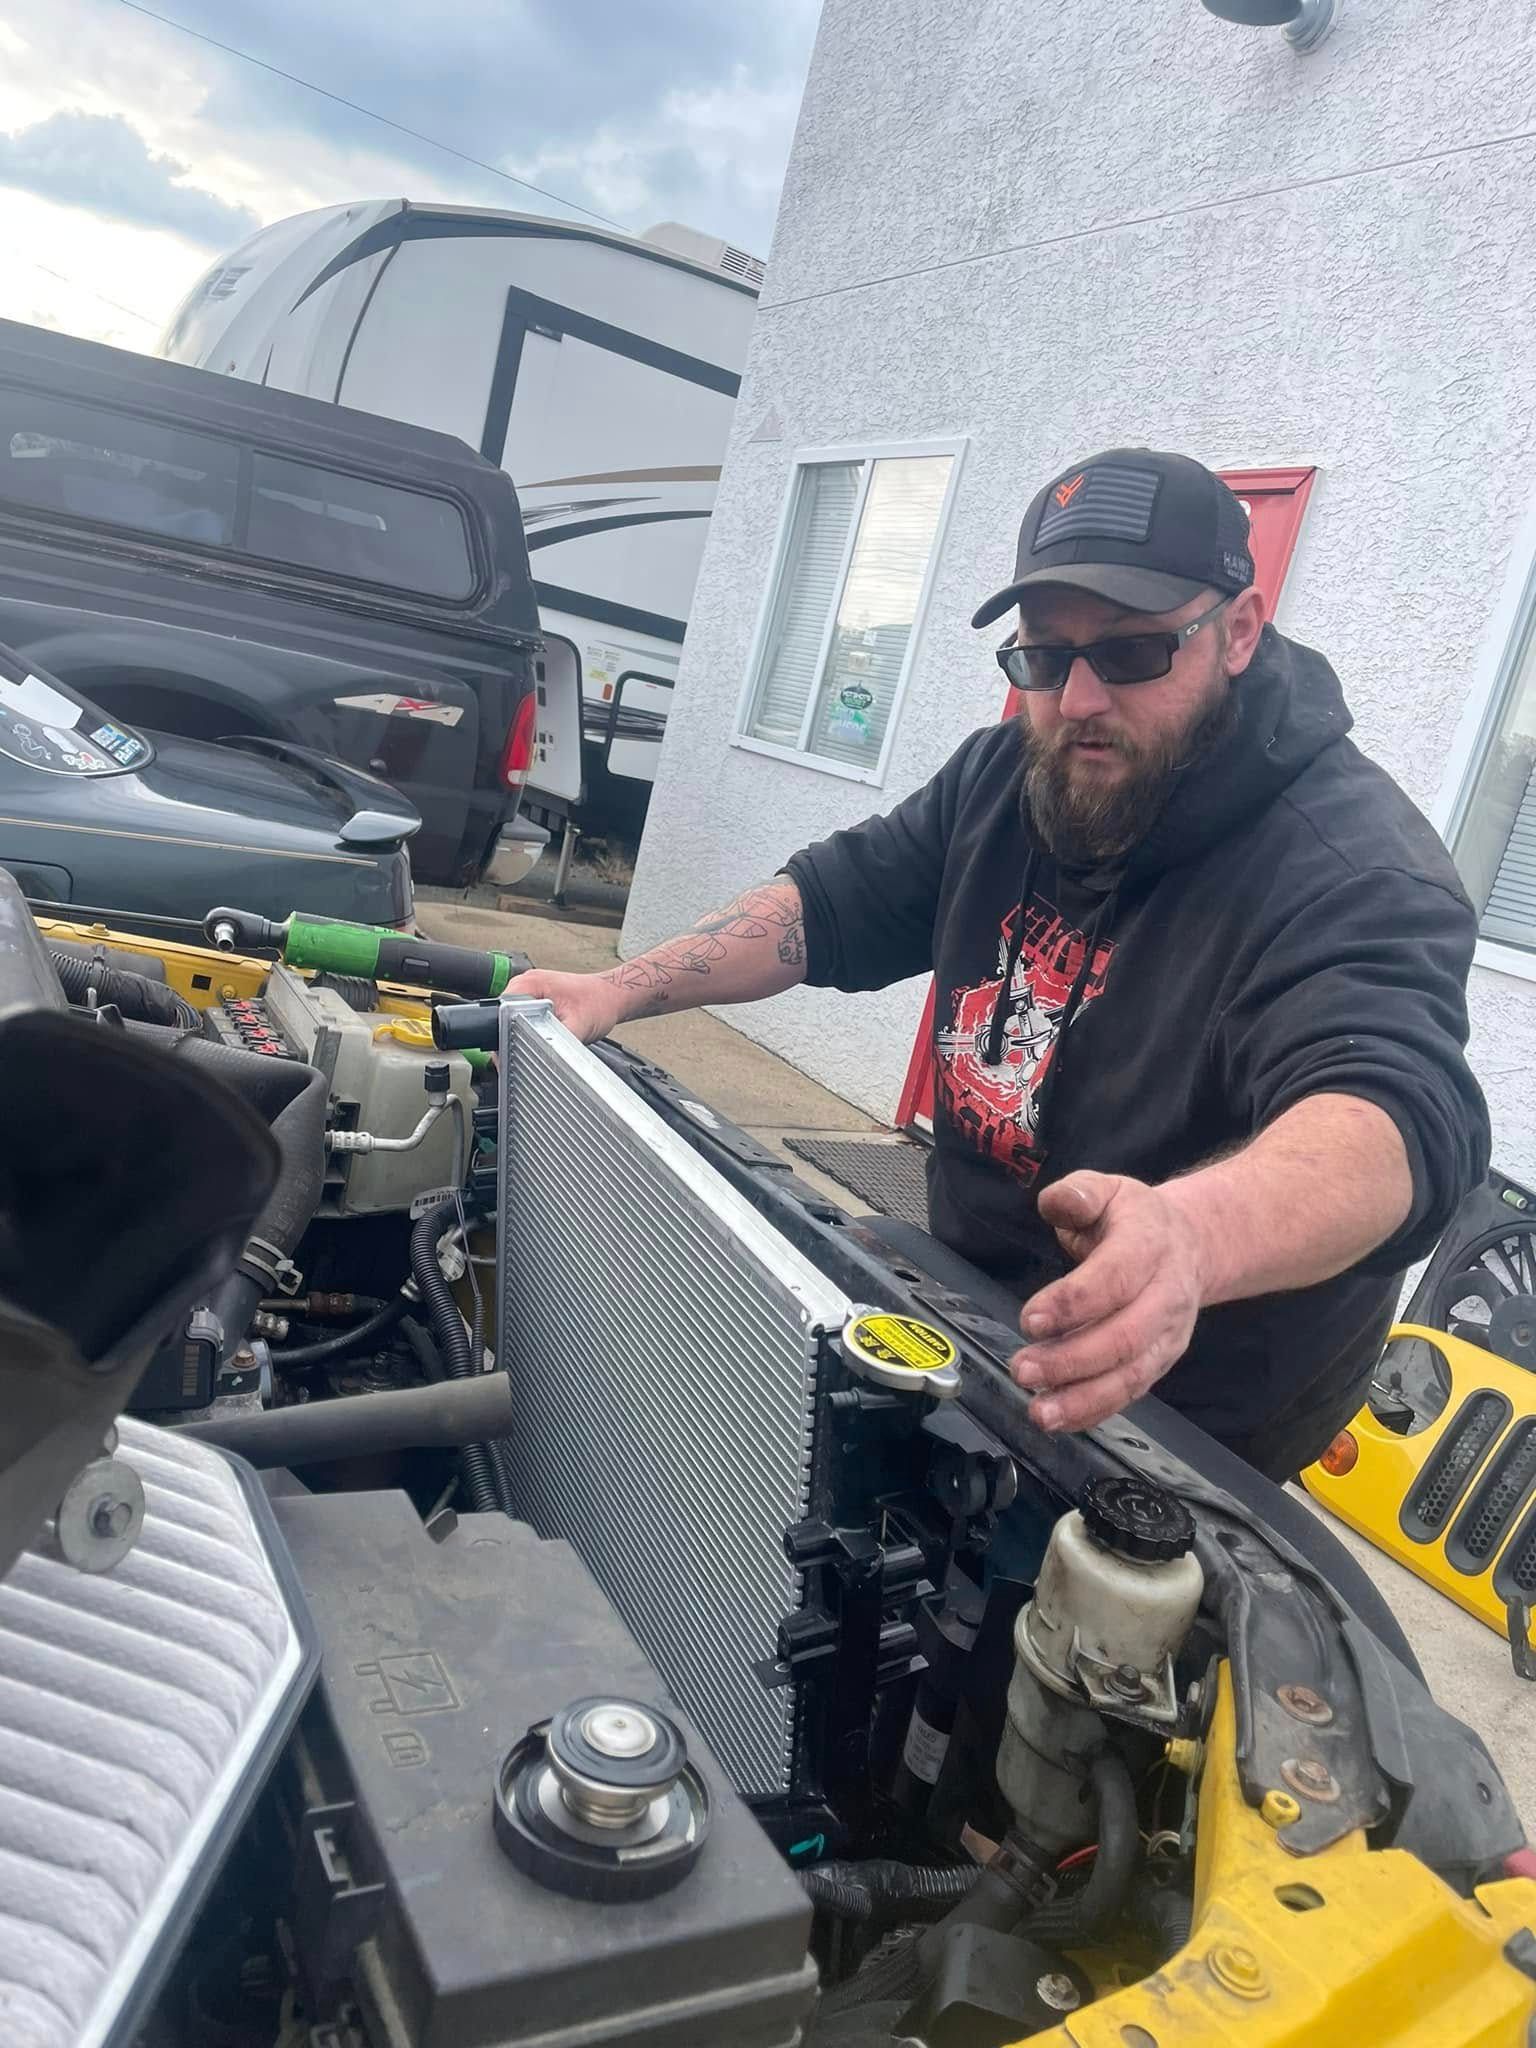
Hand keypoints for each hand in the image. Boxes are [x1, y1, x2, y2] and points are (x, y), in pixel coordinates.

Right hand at [500, 968, 627, 1043]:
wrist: (611, 996)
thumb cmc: (599, 1003)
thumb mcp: (578, 1026)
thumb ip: (555, 1042)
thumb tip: (540, 1058)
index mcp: (529, 983)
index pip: (500, 1012)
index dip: (503, 1036)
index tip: (510, 1053)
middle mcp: (524, 983)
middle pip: (500, 1017)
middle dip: (510, 1038)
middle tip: (527, 1052)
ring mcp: (528, 990)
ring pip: (509, 1019)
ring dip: (518, 1034)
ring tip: (535, 1044)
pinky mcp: (533, 998)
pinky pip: (519, 1017)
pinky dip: (525, 1030)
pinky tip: (538, 1038)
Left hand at [1010, 1172, 1206, 1433]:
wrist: (1192, 1245)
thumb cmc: (1134, 1219)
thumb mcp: (1108, 1189)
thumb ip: (1078, 1192)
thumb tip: (1057, 1203)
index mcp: (1149, 1246)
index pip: (1114, 1279)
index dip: (1073, 1303)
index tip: (1030, 1321)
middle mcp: (1165, 1295)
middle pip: (1123, 1338)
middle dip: (1070, 1360)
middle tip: (1022, 1369)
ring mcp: (1167, 1334)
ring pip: (1130, 1376)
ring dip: (1082, 1399)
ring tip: (1039, 1412)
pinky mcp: (1160, 1362)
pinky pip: (1130, 1393)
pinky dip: (1095, 1411)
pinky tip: (1060, 1420)